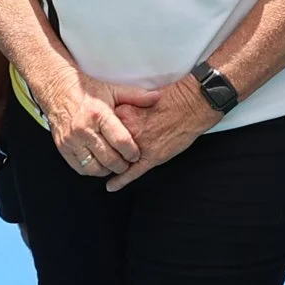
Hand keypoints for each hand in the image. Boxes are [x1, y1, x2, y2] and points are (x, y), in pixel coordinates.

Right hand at [37, 69, 140, 180]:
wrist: (57, 88)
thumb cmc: (87, 90)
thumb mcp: (113, 90)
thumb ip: (136, 96)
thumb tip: (157, 97)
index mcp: (98, 114)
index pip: (121, 142)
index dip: (132, 153)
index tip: (136, 155)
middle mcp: (83, 129)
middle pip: (109, 159)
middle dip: (123, 165)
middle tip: (127, 162)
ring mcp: (71, 140)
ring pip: (95, 168)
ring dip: (107, 169)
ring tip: (114, 163)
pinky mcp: (63, 148)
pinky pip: (80, 168)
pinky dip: (92, 170)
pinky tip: (99, 163)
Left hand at [102, 79, 219, 190]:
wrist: (191, 106)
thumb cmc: (170, 99)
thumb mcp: (140, 97)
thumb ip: (125, 108)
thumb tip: (111, 115)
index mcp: (124, 113)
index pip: (101, 127)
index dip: (99, 133)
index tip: (92, 136)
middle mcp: (129, 131)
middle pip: (106, 144)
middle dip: (102, 149)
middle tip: (97, 153)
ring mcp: (139, 147)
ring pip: (117, 160)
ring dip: (110, 165)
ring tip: (101, 168)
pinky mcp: (151, 158)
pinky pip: (131, 173)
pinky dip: (120, 181)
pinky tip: (111, 186)